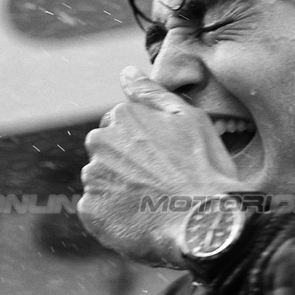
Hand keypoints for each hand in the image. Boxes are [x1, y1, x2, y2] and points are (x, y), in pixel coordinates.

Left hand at [78, 67, 247, 266]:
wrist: (204, 222)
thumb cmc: (204, 169)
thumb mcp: (189, 119)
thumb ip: (152, 94)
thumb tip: (126, 72)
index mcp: (122, 117)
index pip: (121, 128)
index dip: (146, 147)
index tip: (166, 163)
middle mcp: (100, 143)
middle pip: (109, 154)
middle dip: (128, 167)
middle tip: (161, 185)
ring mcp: (93, 178)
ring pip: (104, 183)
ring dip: (122, 192)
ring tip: (155, 205)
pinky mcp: (90, 211)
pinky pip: (99, 212)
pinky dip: (116, 217)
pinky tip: (143, 221)